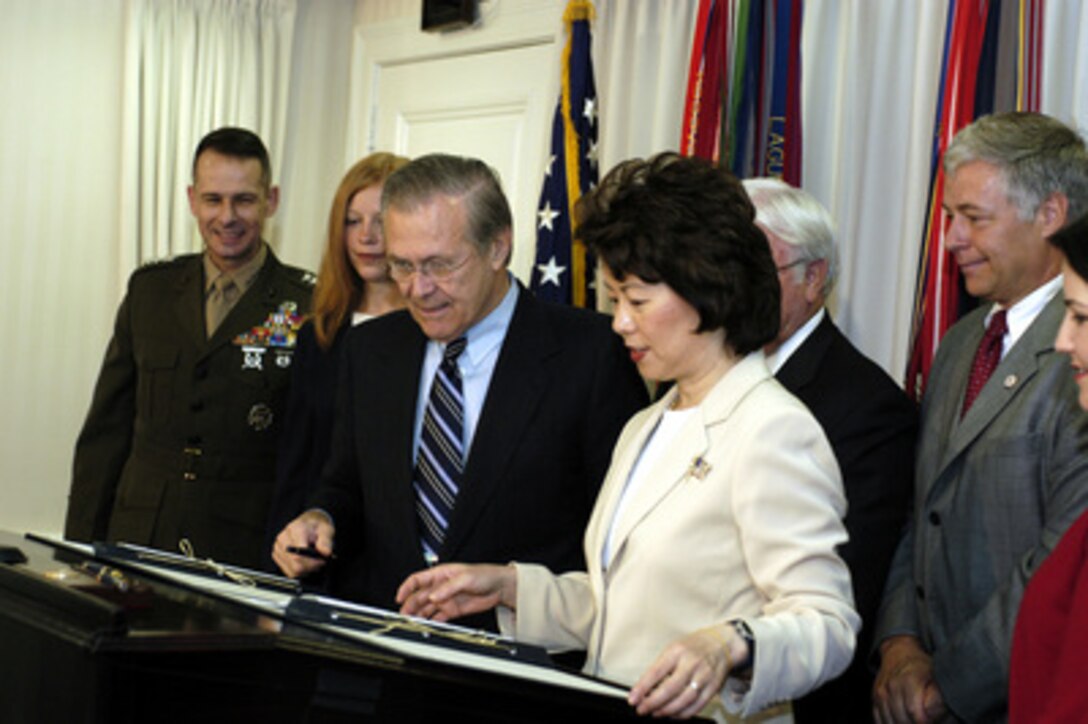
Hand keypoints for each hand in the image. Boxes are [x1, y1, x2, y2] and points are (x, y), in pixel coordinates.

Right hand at [271, 510, 334, 577]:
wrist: (309, 525)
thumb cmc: (317, 528)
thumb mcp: (326, 530)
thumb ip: (326, 541)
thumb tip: (325, 553)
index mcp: (296, 529)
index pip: (299, 552)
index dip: (313, 561)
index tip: (322, 561)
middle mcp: (283, 537)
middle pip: (295, 564)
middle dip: (311, 567)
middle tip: (320, 563)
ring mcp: (278, 547)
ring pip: (293, 570)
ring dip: (306, 570)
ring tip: (313, 561)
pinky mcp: (276, 556)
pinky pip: (289, 572)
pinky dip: (300, 571)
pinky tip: (306, 563)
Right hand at [396, 563, 515, 621]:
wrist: (499, 587)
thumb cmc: (484, 575)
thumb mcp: (465, 577)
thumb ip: (448, 587)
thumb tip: (433, 595)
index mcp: (440, 574)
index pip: (417, 580)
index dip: (406, 588)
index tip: (400, 598)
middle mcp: (440, 587)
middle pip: (419, 597)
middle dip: (410, 606)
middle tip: (404, 616)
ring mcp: (445, 599)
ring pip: (426, 608)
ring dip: (418, 615)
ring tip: (412, 623)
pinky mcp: (452, 610)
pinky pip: (437, 617)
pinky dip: (431, 622)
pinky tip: (427, 626)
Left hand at [628, 625, 735, 718]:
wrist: (721, 644)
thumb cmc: (693, 647)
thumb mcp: (673, 649)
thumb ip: (661, 667)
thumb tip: (645, 689)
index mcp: (677, 651)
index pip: (656, 672)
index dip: (642, 688)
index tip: (633, 699)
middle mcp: (691, 663)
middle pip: (670, 688)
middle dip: (653, 702)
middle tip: (642, 709)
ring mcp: (704, 676)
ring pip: (684, 700)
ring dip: (667, 710)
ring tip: (656, 713)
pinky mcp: (713, 688)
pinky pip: (697, 706)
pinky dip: (683, 714)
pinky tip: (673, 714)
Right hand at [872, 635, 947, 722]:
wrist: (899, 653)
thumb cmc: (921, 665)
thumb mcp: (936, 674)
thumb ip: (940, 695)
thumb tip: (942, 711)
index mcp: (909, 680)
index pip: (914, 711)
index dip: (924, 722)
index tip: (931, 723)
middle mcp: (892, 686)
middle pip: (902, 719)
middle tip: (926, 723)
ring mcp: (881, 692)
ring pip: (889, 722)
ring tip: (913, 722)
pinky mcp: (875, 698)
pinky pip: (879, 718)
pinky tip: (900, 722)